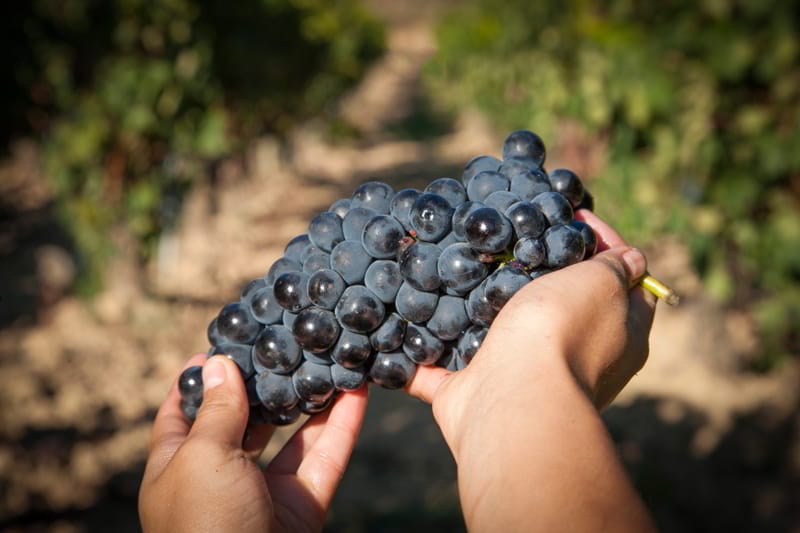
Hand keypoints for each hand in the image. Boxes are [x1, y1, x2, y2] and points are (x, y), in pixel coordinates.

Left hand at [139, 354, 366, 532]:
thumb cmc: (205, 522)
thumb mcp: (201, 457)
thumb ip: (216, 411)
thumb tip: (218, 364)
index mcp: (178, 465)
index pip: (181, 412)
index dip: (197, 379)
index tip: (221, 345)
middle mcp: (220, 474)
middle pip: (243, 418)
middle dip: (263, 382)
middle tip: (285, 342)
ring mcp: (263, 490)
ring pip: (291, 435)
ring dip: (309, 398)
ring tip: (326, 358)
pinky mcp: (303, 503)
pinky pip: (325, 456)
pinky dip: (342, 424)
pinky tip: (357, 391)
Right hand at [405, 210, 657, 530]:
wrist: (512, 399)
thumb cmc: (562, 332)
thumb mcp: (603, 284)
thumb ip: (617, 266)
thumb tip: (632, 259)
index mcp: (616, 334)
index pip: (623, 281)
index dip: (601, 244)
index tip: (571, 216)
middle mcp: (572, 359)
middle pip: (556, 306)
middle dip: (532, 272)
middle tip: (509, 236)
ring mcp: (520, 377)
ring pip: (494, 335)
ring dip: (473, 308)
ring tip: (456, 262)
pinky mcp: (472, 391)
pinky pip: (440, 367)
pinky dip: (422, 349)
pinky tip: (404, 314)